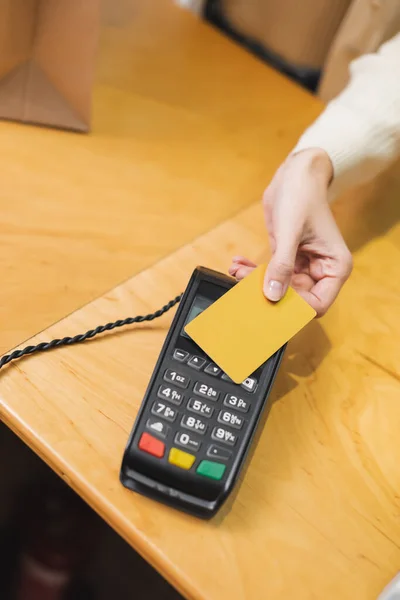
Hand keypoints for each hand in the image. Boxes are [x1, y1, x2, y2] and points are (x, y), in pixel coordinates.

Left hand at [229, 149, 352, 315]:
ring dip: (256, 282)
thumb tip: (273, 295)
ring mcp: (303, 266)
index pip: (317, 303)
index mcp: (334, 268)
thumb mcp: (290, 233)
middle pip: (295, 299)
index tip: (270, 301)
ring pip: (278, 288)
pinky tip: (238, 264)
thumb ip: (282, 266)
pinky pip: (270, 274)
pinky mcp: (287, 259)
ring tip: (237, 270)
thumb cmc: (302, 197)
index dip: (294, 307)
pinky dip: (253, 272)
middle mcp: (321, 271)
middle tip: (244, 285)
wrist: (296, 175)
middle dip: (269, 293)